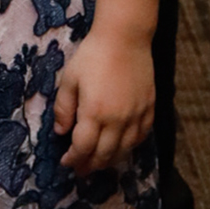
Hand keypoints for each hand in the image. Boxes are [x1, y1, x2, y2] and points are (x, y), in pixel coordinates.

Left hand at [53, 0, 163, 173]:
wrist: (125, 38)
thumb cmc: (93, 55)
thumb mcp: (69, 79)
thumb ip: (63, 108)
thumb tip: (60, 132)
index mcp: (94, 113)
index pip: (83, 148)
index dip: (73, 160)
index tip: (66, 162)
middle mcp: (118, 120)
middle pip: (104, 155)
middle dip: (90, 166)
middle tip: (80, 170)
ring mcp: (136, 116)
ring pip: (124, 150)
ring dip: (110, 160)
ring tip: (98, 163)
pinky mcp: (149, 110)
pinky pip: (141, 137)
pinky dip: (129, 147)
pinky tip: (122, 147)